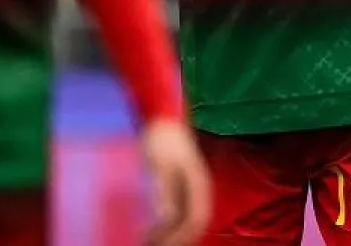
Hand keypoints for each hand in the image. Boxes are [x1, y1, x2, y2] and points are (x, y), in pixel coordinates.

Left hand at [141, 118, 210, 245]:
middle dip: (177, 239)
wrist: (162, 118)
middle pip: (194, 224)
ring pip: (187, 220)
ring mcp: (191, 189)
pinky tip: (153, 228)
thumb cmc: (161, 140)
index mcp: (199, 184)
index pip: (196, 219)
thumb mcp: (160, 166)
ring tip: (151, 242)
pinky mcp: (181, 188)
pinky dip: (169, 224)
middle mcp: (199, 189)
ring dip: (172, 234)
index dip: (180, 236)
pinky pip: (180, 212)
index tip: (160, 245)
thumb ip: (164, 192)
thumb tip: (165, 219)